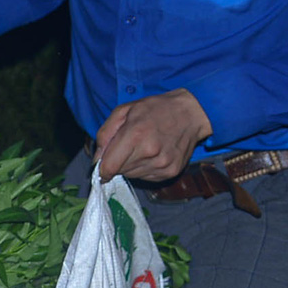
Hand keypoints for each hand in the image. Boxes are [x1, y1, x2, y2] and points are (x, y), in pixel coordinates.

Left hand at [94, 89, 212, 182]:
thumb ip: (105, 134)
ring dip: (132, 165)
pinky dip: (145, 168)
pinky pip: (147, 177)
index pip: (110, 166)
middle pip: (120, 171)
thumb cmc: (155, 109)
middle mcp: (149, 152)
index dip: (102, 170)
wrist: (190, 113)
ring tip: (143, 147)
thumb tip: (97, 158)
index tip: (101, 169)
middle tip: (128, 145)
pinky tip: (153, 154)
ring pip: (133, 175)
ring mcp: (162, 164)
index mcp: (135, 134)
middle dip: (118, 162)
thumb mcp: (124, 111)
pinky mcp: (171, 172)